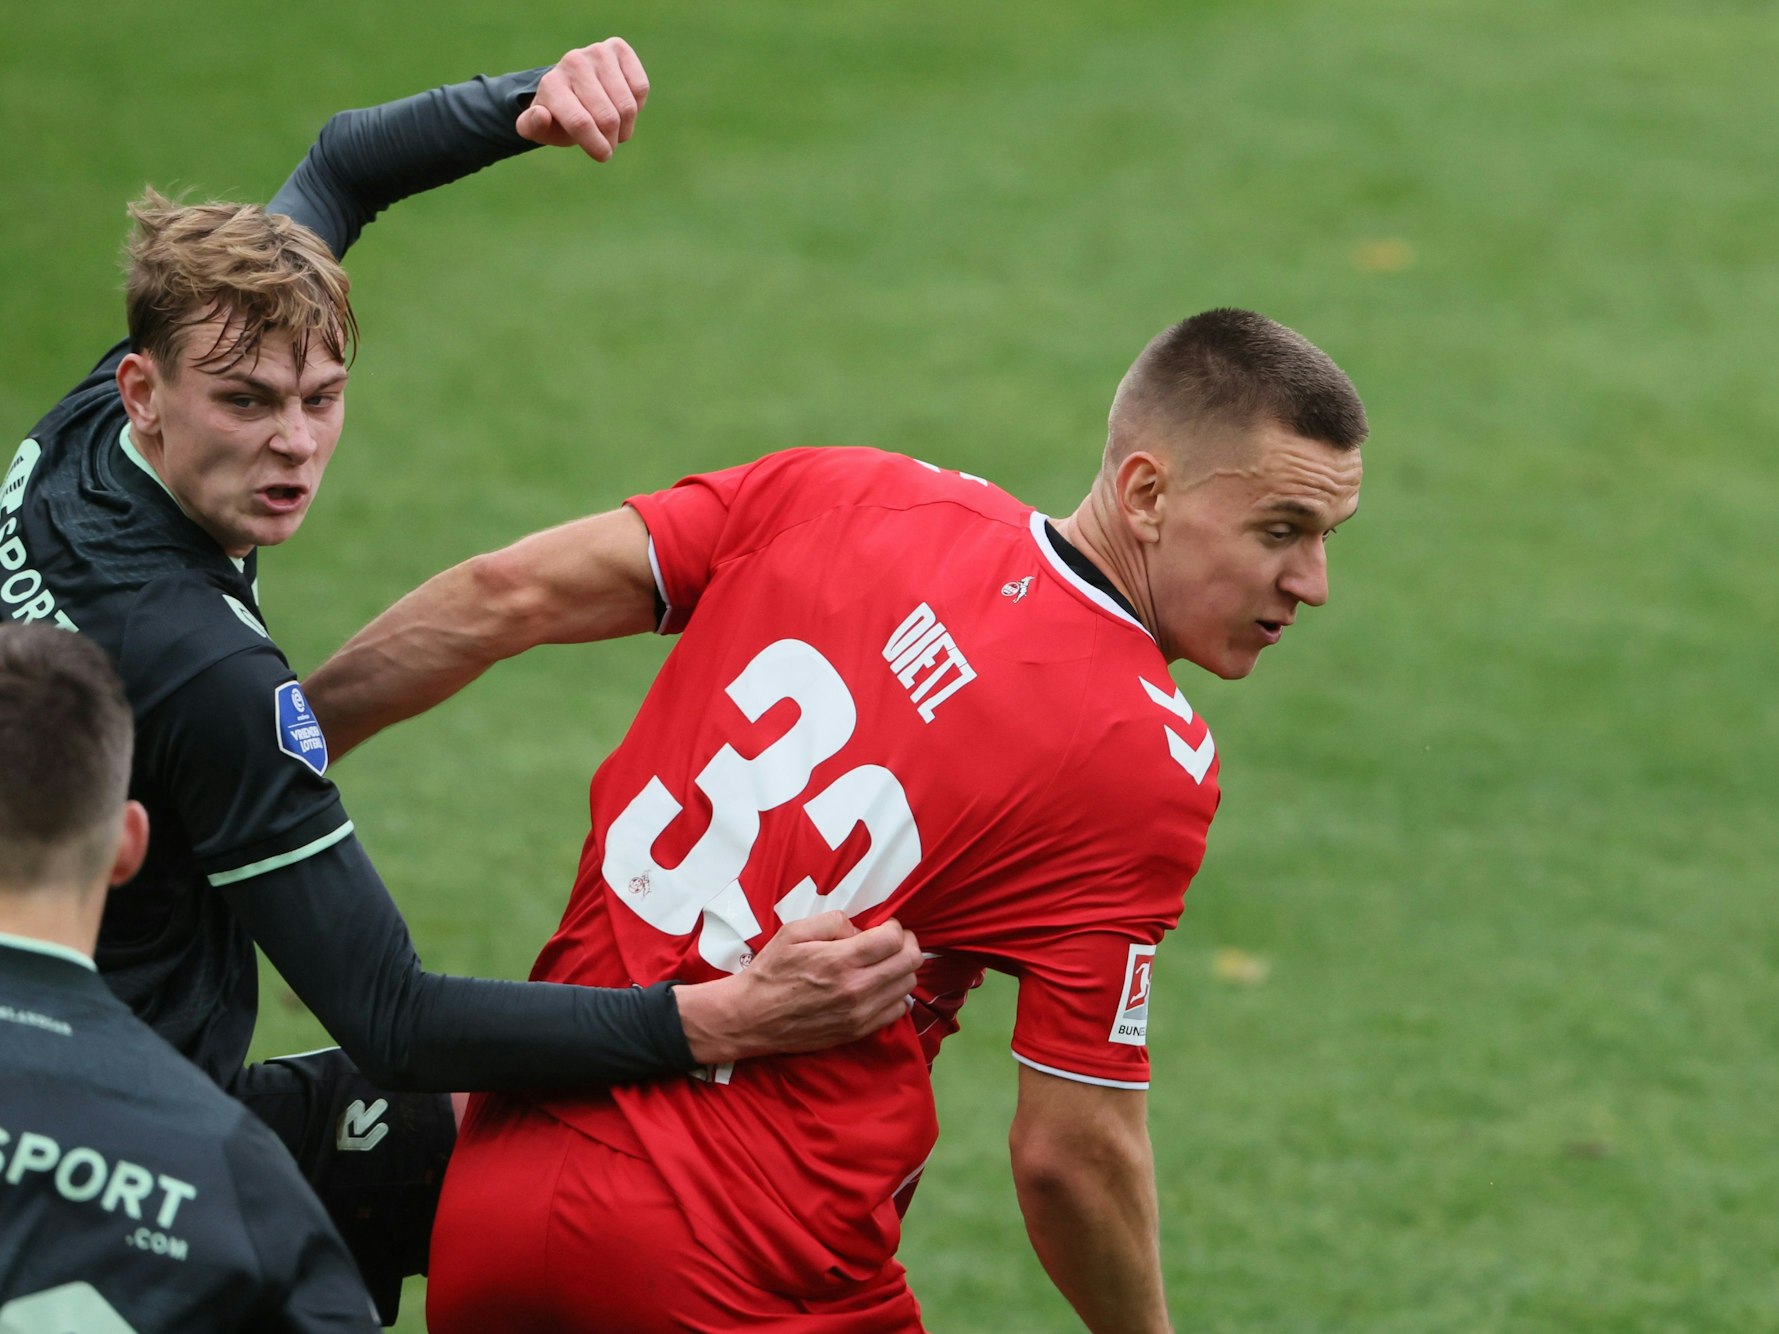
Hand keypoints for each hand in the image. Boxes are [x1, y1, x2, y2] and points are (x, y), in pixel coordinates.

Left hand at [517, 37, 649, 161]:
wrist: (572, 87)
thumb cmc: (559, 115)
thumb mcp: (540, 128)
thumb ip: (532, 126)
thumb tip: (542, 114)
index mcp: (551, 84)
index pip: (579, 122)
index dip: (596, 145)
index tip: (603, 155)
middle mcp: (572, 62)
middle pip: (607, 117)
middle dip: (612, 139)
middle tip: (608, 143)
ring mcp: (597, 52)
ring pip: (626, 105)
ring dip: (626, 127)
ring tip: (616, 128)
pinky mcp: (618, 48)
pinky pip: (640, 88)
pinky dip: (638, 105)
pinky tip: (623, 104)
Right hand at [674, 913, 922, 1064]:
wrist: (751, 1018)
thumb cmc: (770, 971)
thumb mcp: (794, 932)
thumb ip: (833, 921)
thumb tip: (860, 930)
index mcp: (841, 960)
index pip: (894, 939)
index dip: (894, 927)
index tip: (883, 926)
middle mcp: (857, 989)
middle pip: (910, 962)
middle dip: (907, 944)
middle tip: (892, 941)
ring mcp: (860, 1014)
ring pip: (908, 986)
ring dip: (902, 969)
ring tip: (884, 962)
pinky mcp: (858, 1032)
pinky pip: (897, 1011)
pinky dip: (895, 995)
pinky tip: (878, 986)